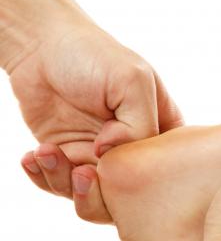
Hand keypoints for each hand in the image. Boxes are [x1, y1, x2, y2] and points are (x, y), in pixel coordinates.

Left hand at [0, 0, 181, 222]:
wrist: (40, 45)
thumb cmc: (93, 54)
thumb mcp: (131, 82)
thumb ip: (140, 125)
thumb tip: (112, 157)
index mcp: (160, 129)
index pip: (166, 170)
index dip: (145, 179)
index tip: (115, 160)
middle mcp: (132, 148)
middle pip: (128, 194)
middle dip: (100, 191)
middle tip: (80, 171)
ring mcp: (100, 156)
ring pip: (92, 195)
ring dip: (64, 181)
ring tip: (46, 152)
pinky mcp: (69, 158)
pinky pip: (60, 185)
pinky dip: (44, 177)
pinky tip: (34, 156)